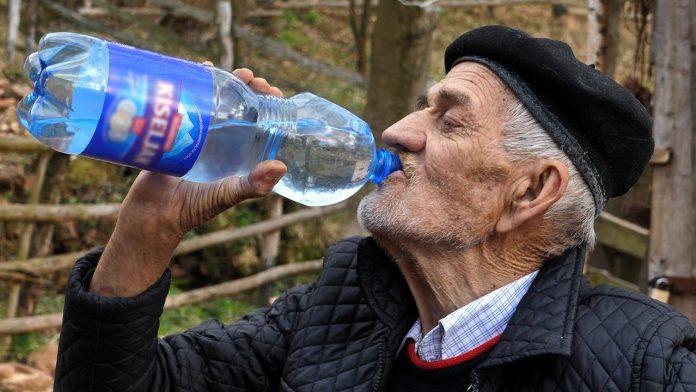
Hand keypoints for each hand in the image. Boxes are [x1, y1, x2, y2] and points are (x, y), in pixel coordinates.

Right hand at [90, 68, 286, 296]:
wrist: (151, 215)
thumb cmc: (194, 208)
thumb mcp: (227, 194)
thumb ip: (252, 185)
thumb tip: (281, 165)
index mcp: (240, 153)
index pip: (261, 122)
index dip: (269, 105)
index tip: (273, 91)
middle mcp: (222, 141)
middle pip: (239, 105)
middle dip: (247, 87)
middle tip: (250, 77)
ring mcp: (197, 134)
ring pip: (213, 100)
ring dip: (222, 81)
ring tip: (226, 71)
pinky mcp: (172, 130)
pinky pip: (184, 102)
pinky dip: (191, 84)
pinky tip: (197, 70)